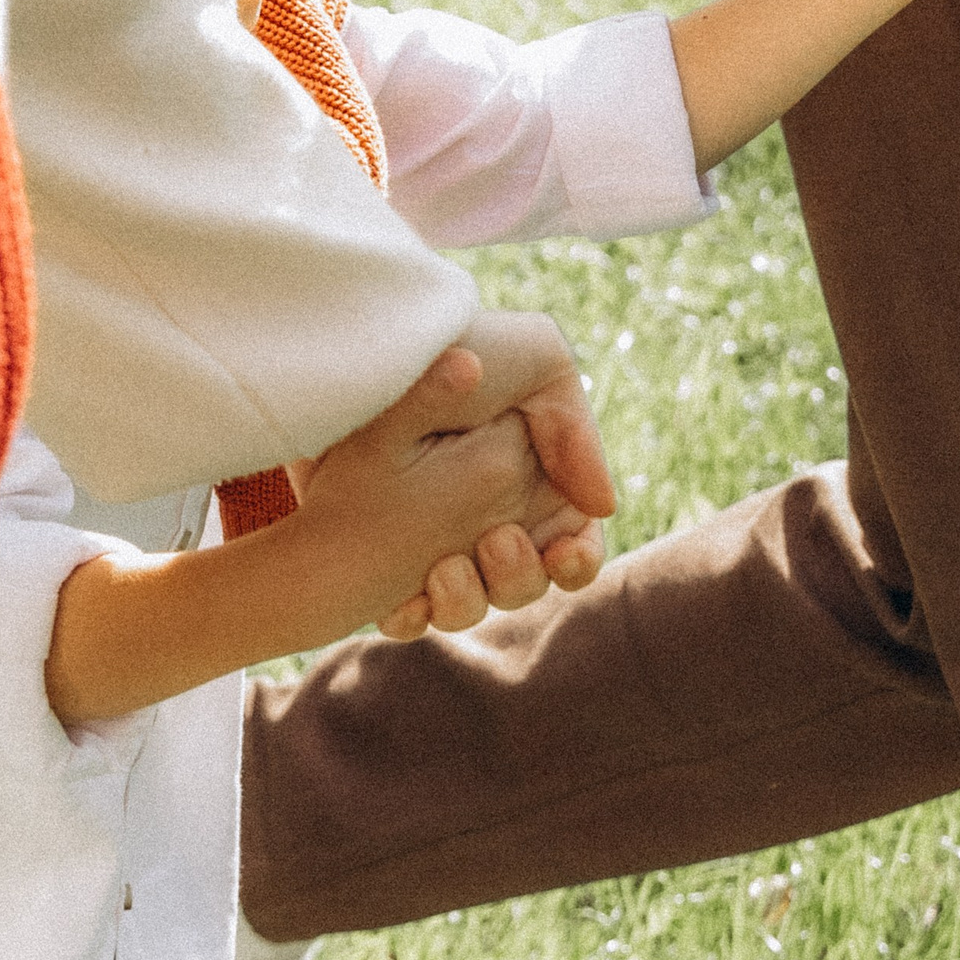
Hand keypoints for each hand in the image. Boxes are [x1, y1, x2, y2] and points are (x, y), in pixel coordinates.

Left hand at [364, 312, 614, 637]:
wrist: (358, 353)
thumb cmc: (453, 344)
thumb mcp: (539, 359)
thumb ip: (577, 432)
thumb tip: (600, 507)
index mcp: (529, 478)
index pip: (572, 545)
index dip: (576, 560)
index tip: (562, 554)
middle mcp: (486, 514)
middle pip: (526, 583)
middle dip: (518, 576)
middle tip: (496, 540)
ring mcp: (432, 539)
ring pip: (469, 607)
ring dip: (466, 600)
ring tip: (445, 568)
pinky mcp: (380, 558)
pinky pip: (407, 615)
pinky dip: (413, 614)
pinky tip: (406, 597)